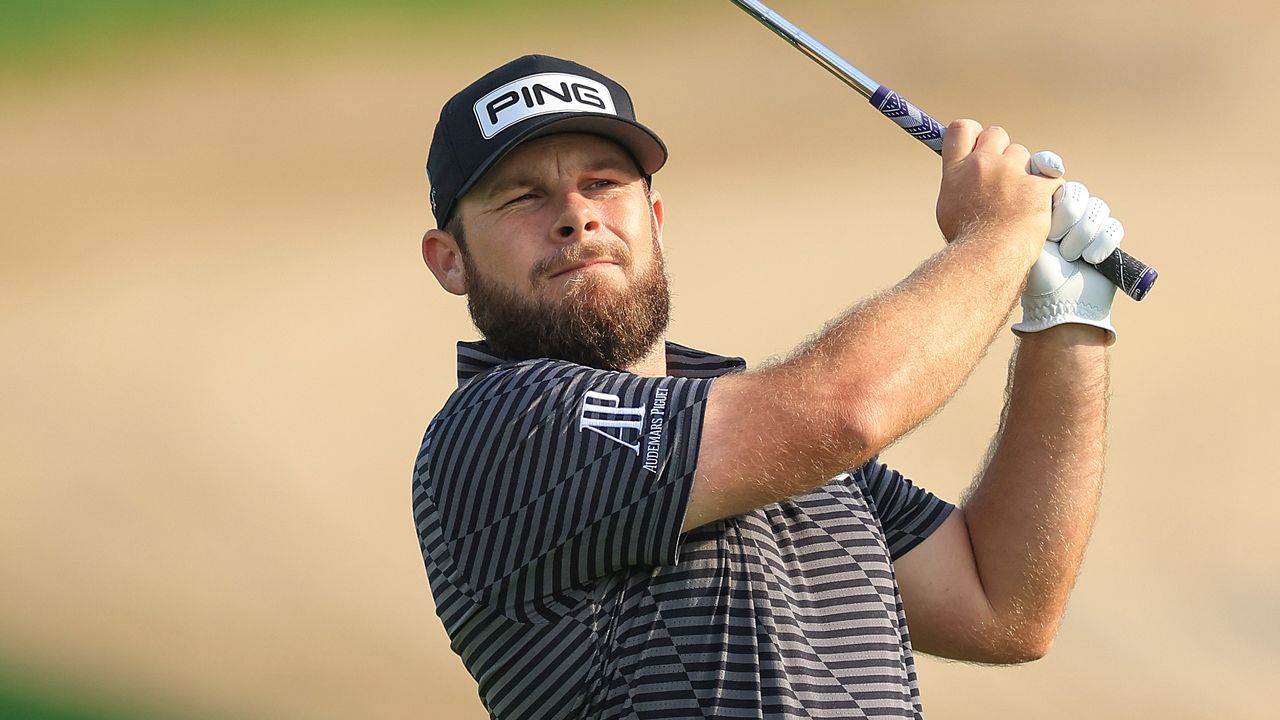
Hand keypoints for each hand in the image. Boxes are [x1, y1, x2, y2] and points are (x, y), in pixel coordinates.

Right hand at [935, 120, 1061, 259]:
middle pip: (996, 134)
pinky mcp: (1037, 185)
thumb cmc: (967, 241)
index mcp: (956, 170)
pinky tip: (1039, 208)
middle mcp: (981, 165)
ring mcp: (1010, 172)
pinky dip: (1048, 191)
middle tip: (1004, 175)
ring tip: (1019, 202)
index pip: (962, 129)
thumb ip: (958, 183)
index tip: (979, 145)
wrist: (987, 258)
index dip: (973, 133)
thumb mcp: (948, 208)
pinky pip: (1050, 177)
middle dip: (1002, 150)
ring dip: (1025, 172)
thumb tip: (963, 173)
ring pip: (1025, 155)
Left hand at [1012, 155, 1121, 342]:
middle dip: (1066, 218)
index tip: (1052, 171)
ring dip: (1081, 236)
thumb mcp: (1026, 238)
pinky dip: (1101, 245)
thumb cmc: (1036, 274)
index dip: (1051, 169)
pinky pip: (1112, 228)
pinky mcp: (1108, 239)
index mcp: (1042, 209)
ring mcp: (1088, 225)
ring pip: (1096, 209)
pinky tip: (1089, 260)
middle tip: (1055, 241)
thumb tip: (1035, 176)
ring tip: (1069, 257)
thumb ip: (1029, 209)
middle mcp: (1066, 213)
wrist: (1058, 304)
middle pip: (1076, 192)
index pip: (1051, 177)